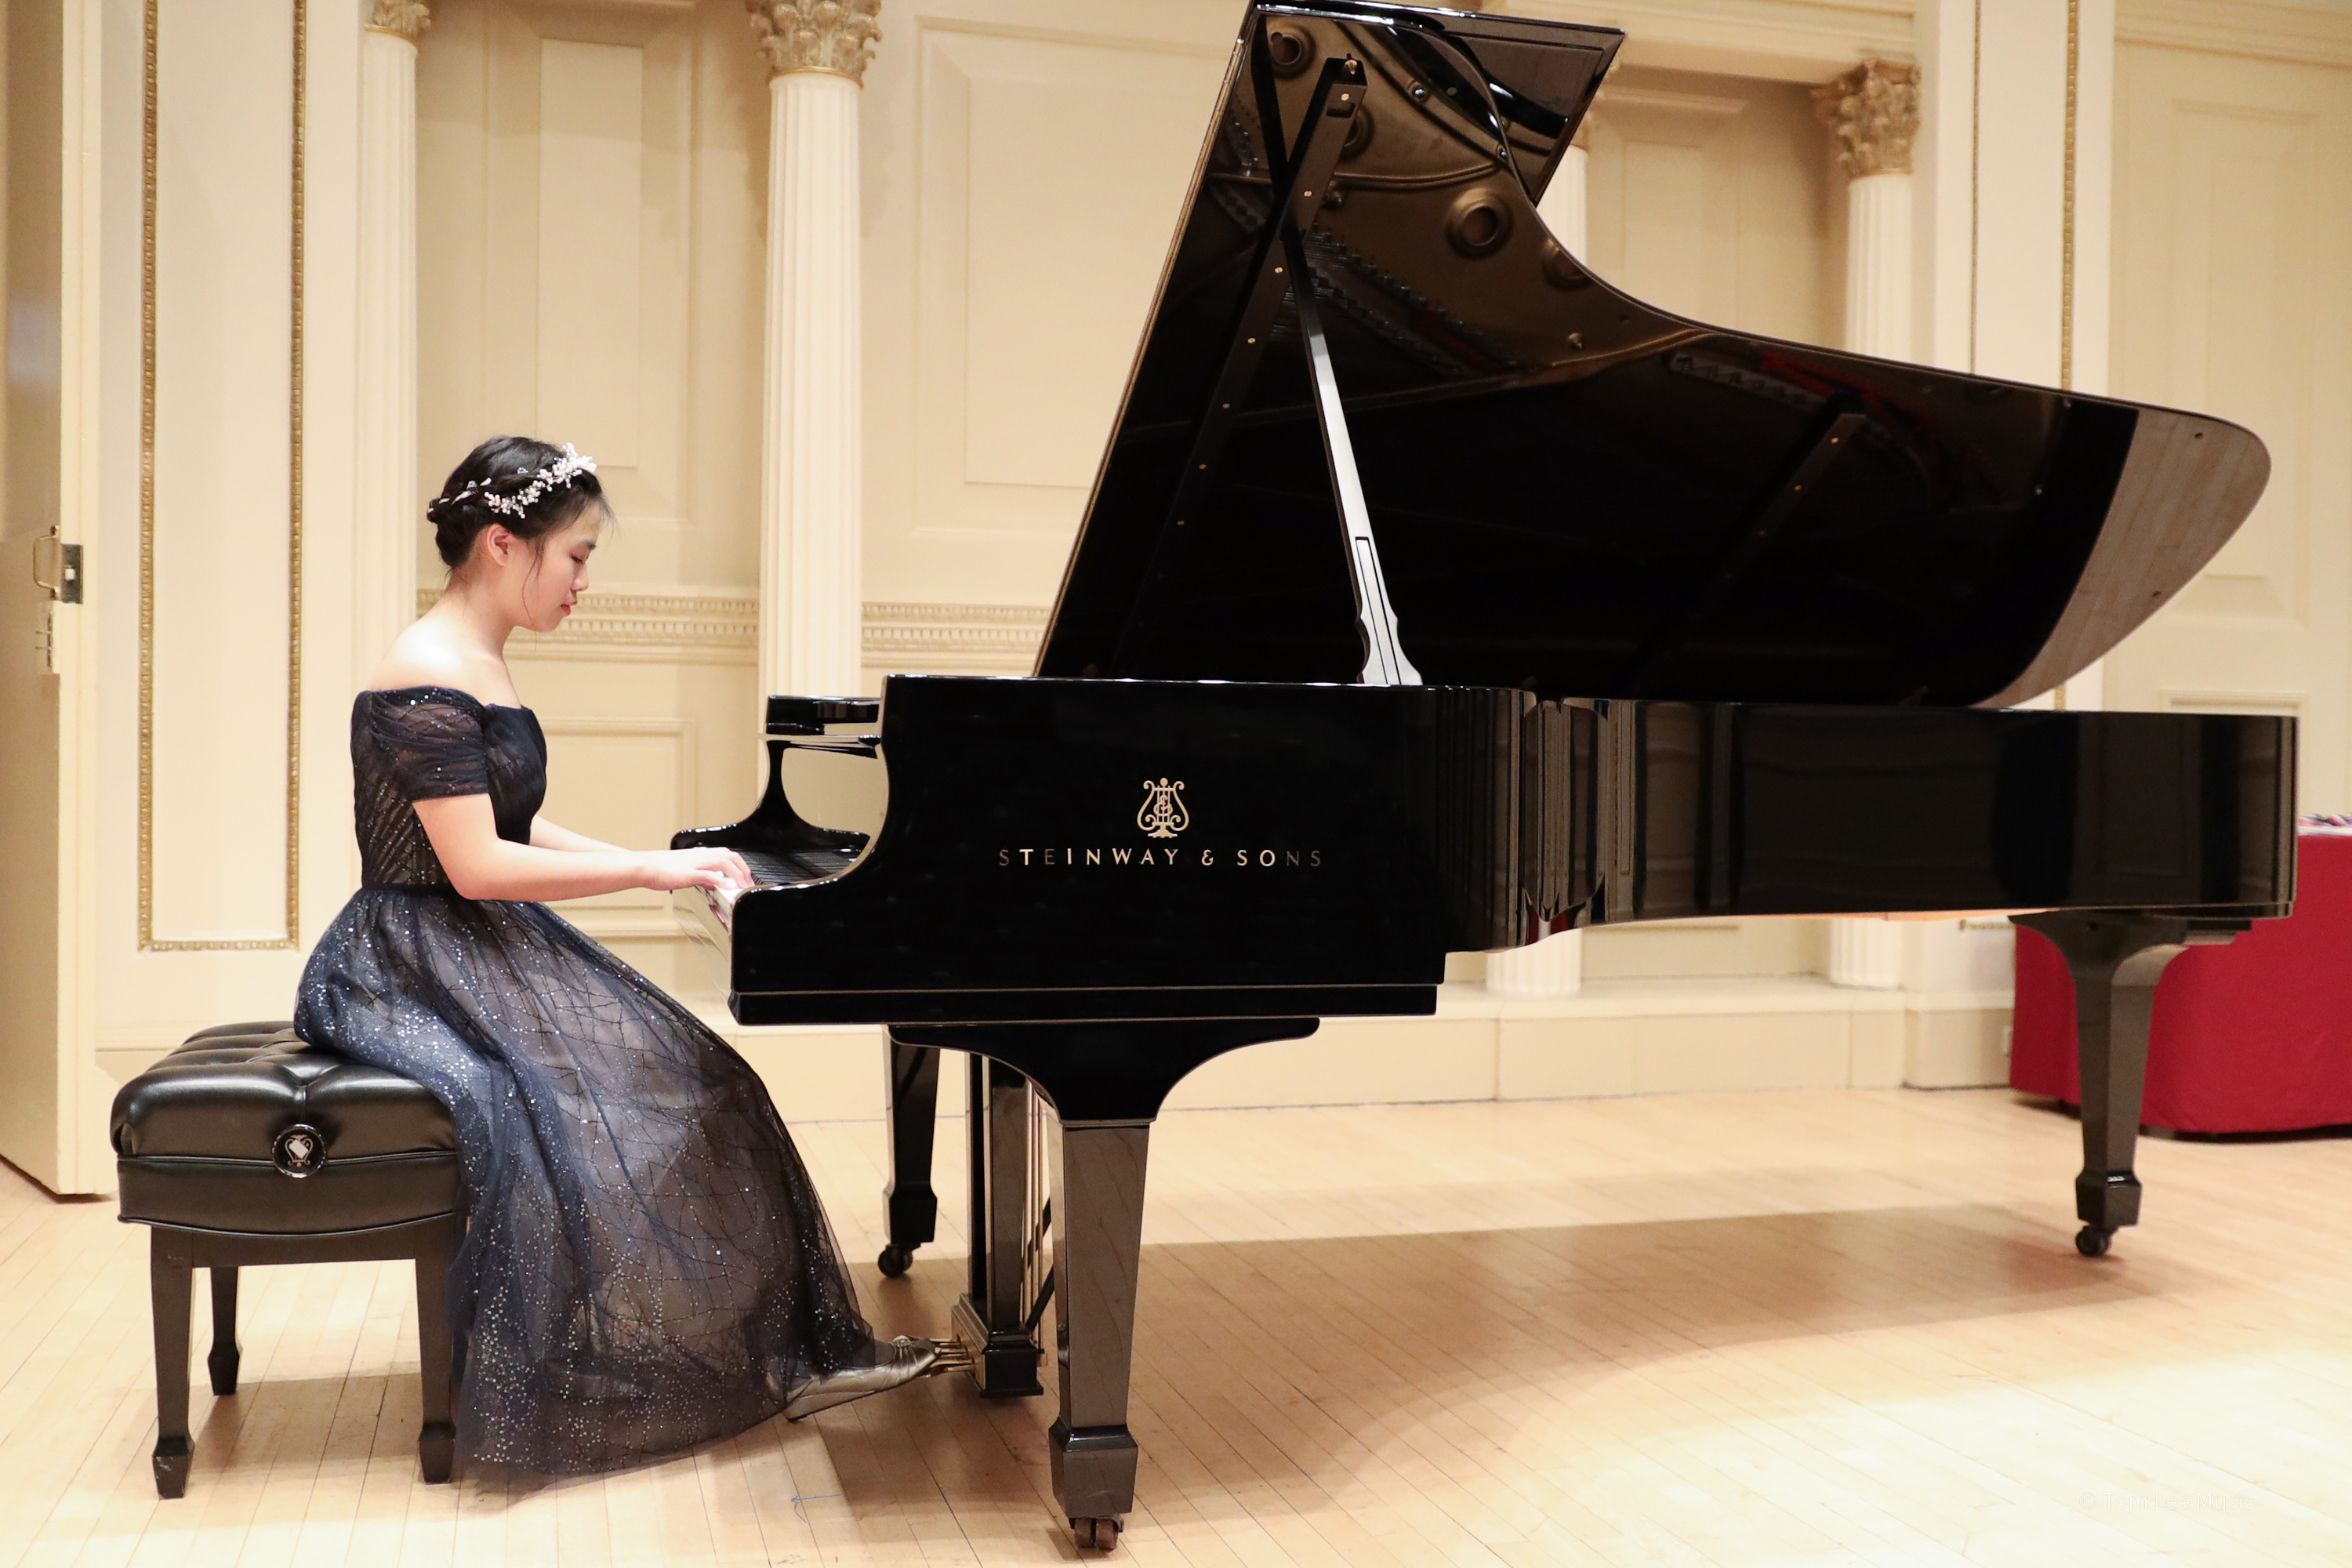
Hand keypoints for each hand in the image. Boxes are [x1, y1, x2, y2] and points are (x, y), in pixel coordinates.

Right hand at [637, 847, 754, 892]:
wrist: (644, 866)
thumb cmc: (660, 869)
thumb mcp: (686, 870)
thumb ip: (702, 875)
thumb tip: (714, 883)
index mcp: (700, 854)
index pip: (727, 854)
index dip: (740, 865)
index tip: (745, 877)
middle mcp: (701, 856)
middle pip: (731, 856)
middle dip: (744, 869)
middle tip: (749, 883)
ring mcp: (696, 863)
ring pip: (724, 862)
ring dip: (737, 874)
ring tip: (743, 886)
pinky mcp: (689, 873)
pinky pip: (709, 875)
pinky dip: (721, 880)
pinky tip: (728, 887)